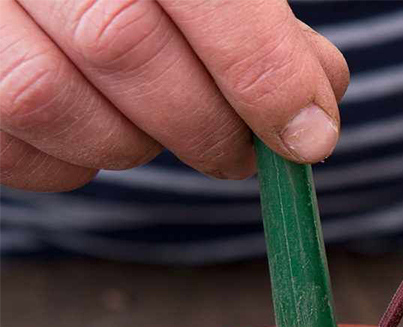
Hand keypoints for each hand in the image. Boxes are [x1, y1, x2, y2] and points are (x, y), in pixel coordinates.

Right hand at [0, 0, 347, 191]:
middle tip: (243, 151)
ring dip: (131, 142)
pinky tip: (102, 130)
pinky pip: (12, 146)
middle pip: (122, 44)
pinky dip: (72, 164)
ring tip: (158, 126)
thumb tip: (314, 109)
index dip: (262, 71)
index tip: (309, 136)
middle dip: (206, 123)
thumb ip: (262, 28)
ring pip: (51, 100)